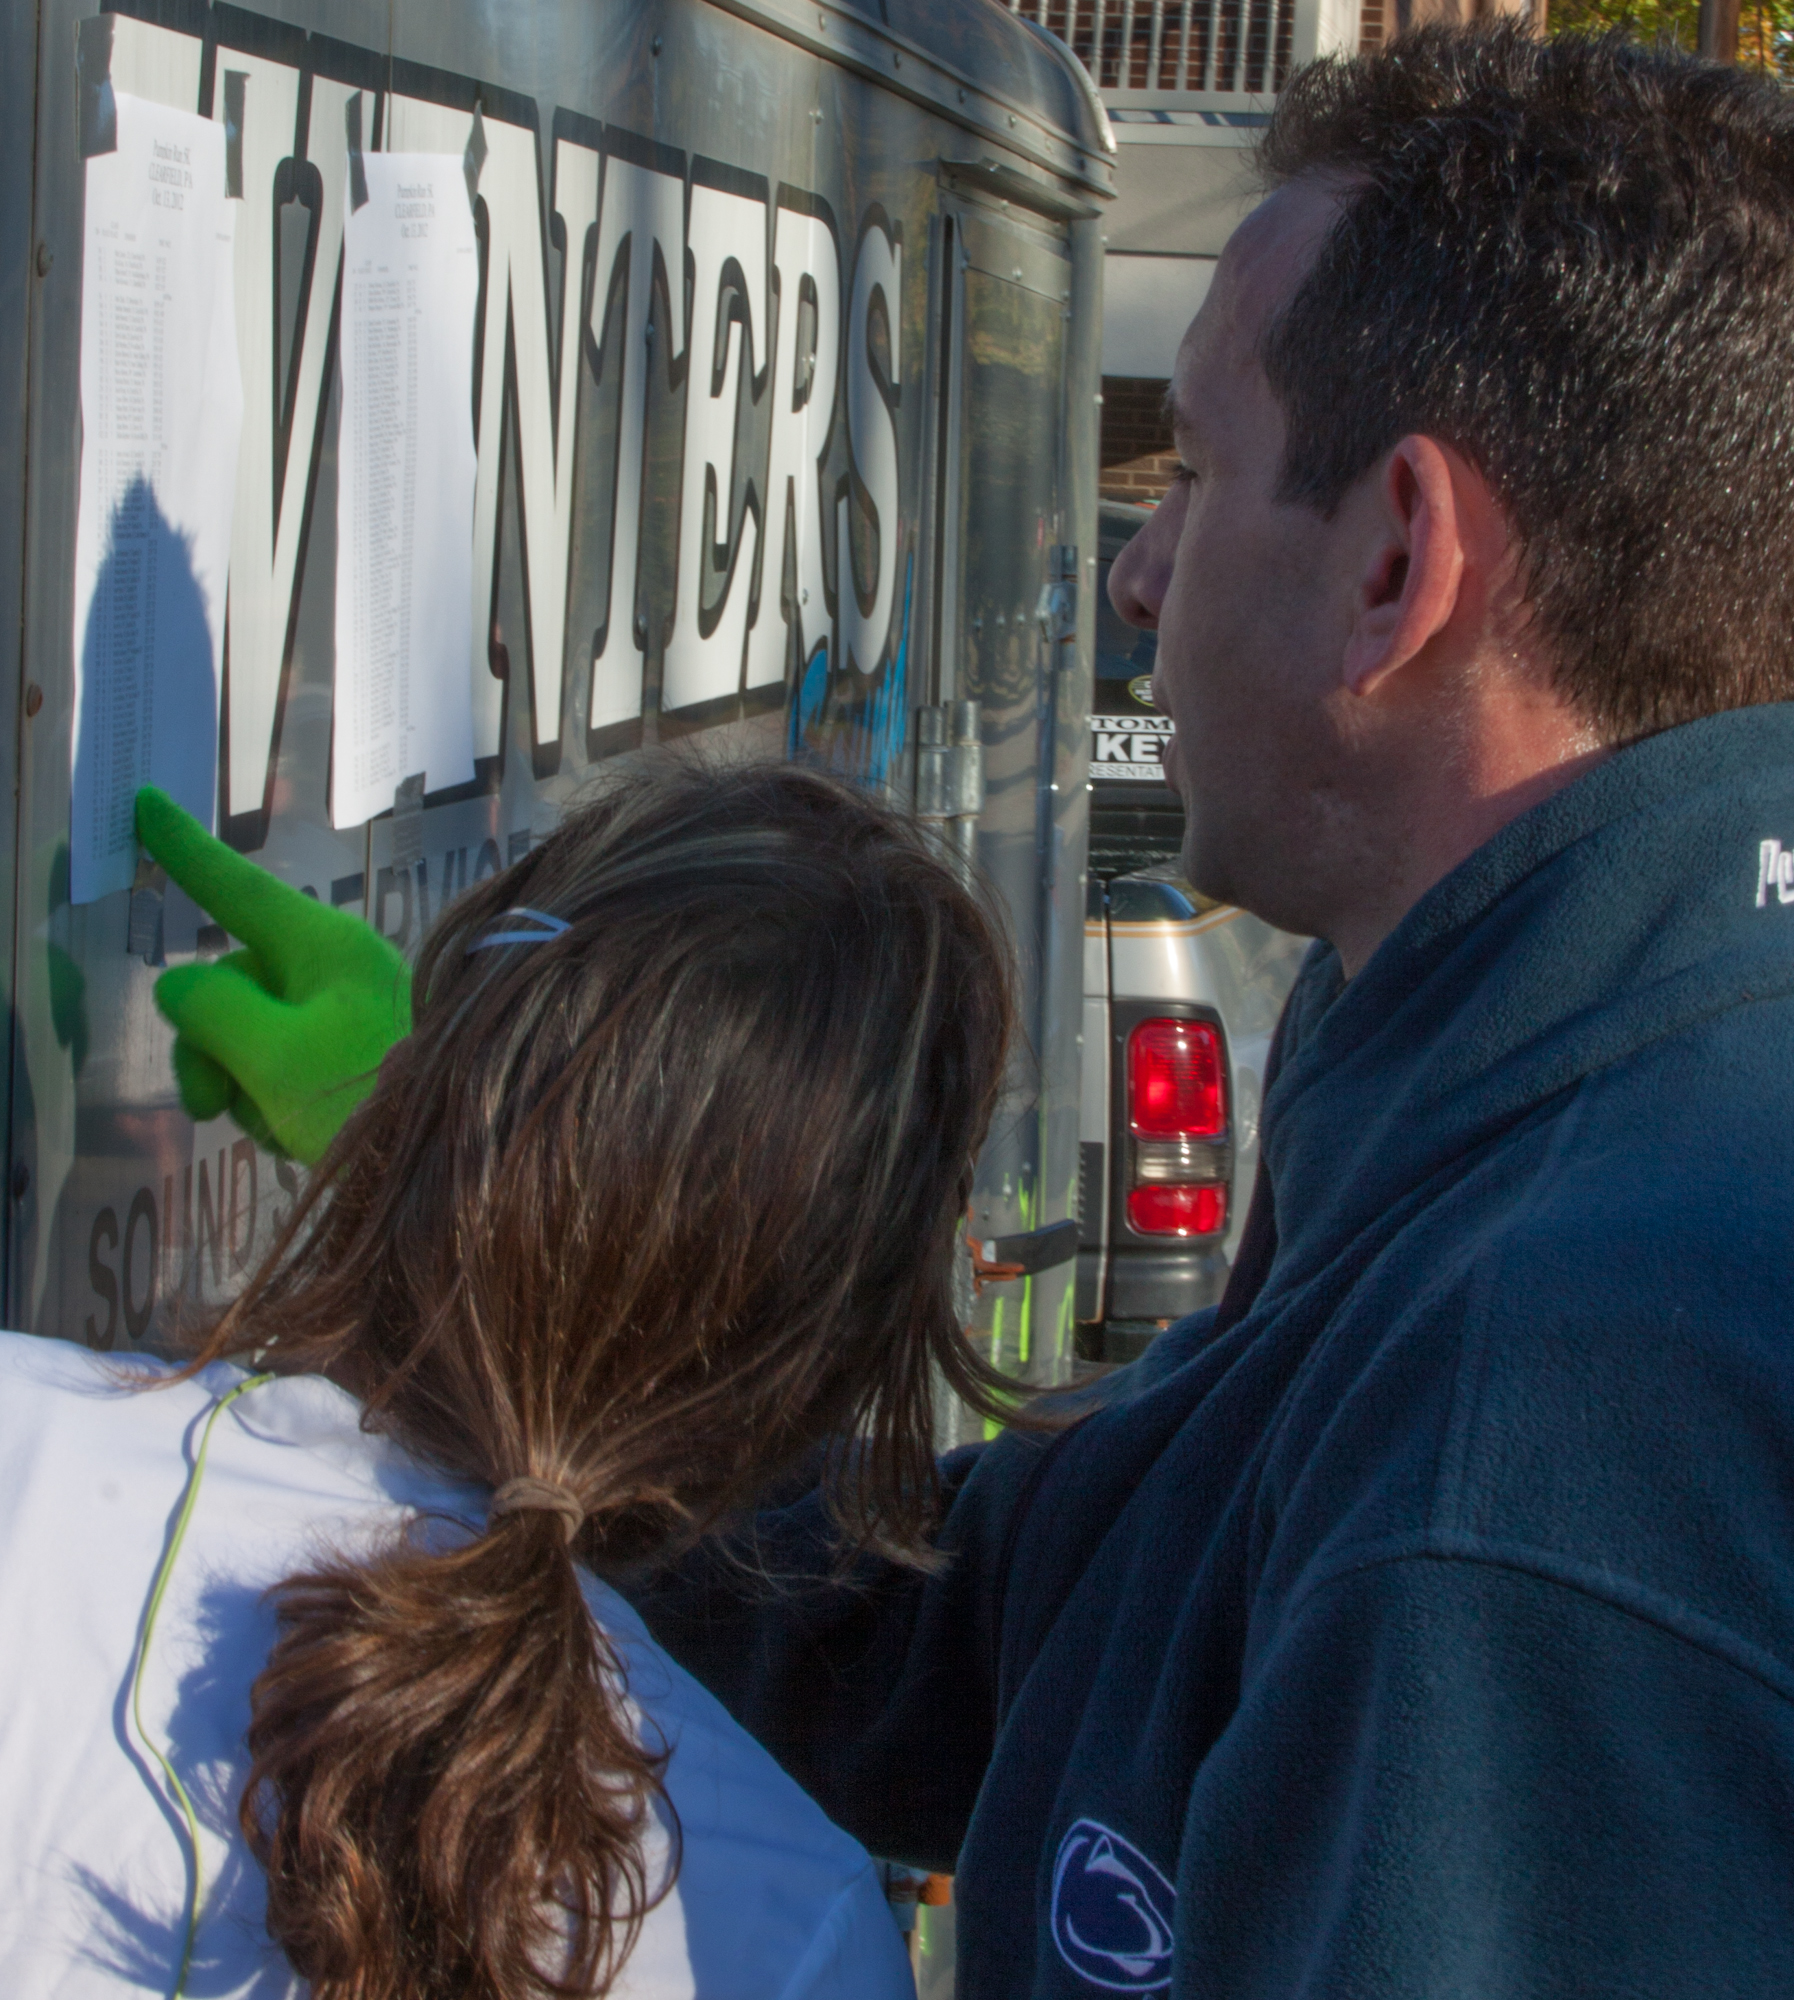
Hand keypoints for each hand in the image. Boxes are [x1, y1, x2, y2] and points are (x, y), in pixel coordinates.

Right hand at [134, 788, 412, 1164]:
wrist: (458, 1156)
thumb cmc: (364, 1096)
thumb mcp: (270, 1055)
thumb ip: (210, 1010)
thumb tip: (180, 984)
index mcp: (322, 946)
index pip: (235, 888)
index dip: (183, 850)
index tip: (146, 802)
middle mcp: (335, 966)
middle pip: (231, 984)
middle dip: (207, 1047)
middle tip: (208, 1106)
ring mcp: (347, 1011)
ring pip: (251, 1033)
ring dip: (243, 1084)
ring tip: (279, 1125)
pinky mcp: (356, 1054)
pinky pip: (286, 1067)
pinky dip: (276, 1101)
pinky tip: (300, 1137)